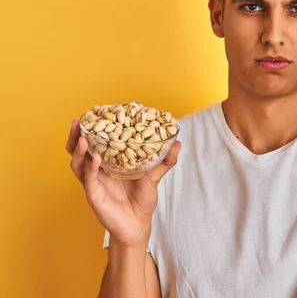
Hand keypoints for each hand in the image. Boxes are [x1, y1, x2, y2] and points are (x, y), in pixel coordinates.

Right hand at [66, 119, 181, 245]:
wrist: (138, 225)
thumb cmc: (142, 201)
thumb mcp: (154, 177)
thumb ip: (164, 161)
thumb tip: (178, 143)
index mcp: (108, 164)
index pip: (95, 144)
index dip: (91, 130)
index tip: (92, 114)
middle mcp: (97, 172)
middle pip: (79, 151)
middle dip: (76, 136)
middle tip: (78, 122)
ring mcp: (93, 183)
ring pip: (78, 164)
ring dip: (79, 150)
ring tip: (83, 137)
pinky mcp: (94, 195)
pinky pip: (89, 179)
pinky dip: (90, 167)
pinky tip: (95, 158)